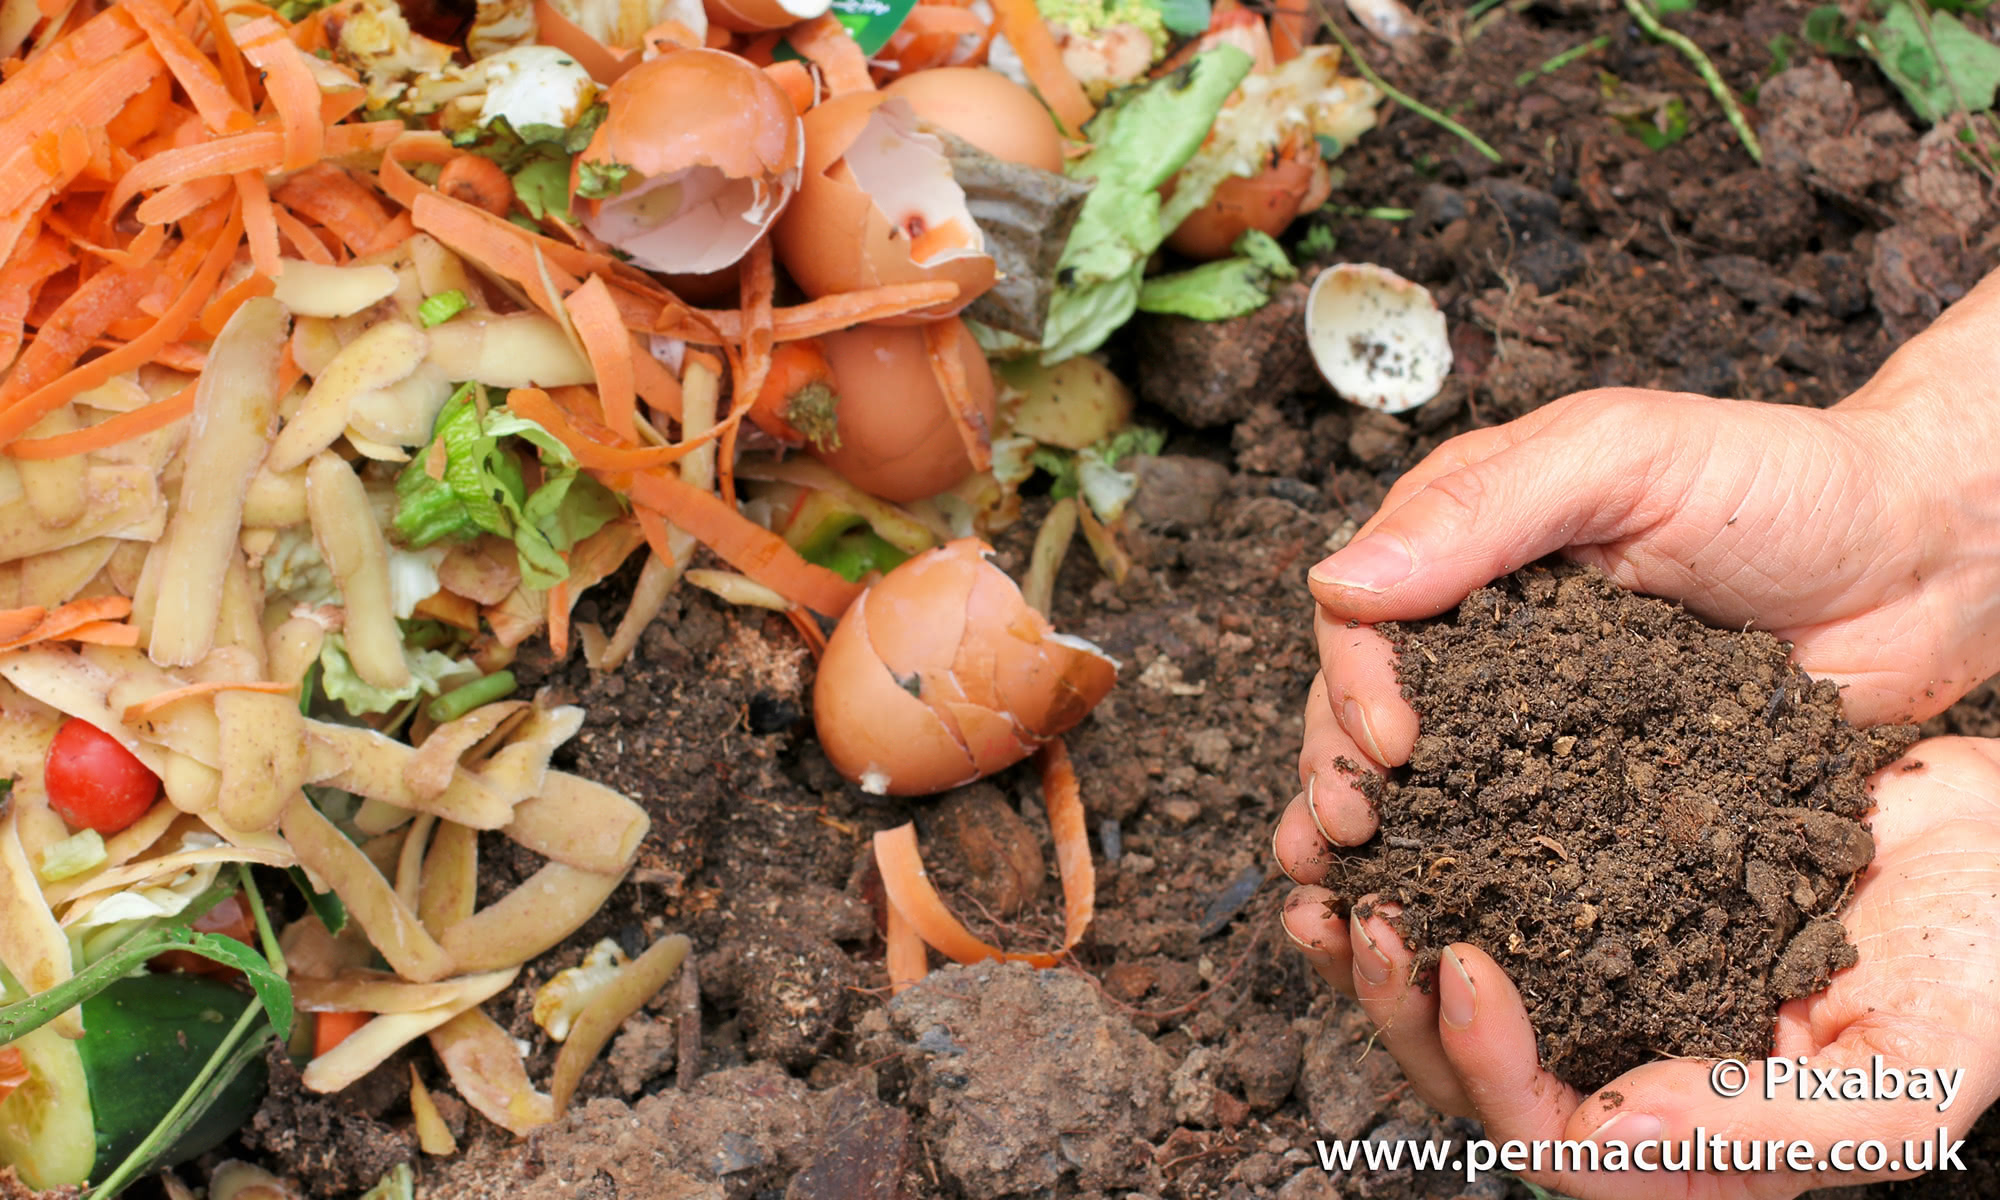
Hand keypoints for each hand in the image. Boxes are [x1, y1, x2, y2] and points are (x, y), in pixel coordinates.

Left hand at [1278, 737, 1999, 1197]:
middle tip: (1357, 914)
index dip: (1488, 1066)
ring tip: (1329, 872)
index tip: (1461, 966)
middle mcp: (1632, 1069)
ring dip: (1381, 941)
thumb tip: (1598, 1133)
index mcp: (1693, 1143)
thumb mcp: (1908, 1074)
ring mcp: (1609, 983)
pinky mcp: (1598, 895)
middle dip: (1398, 1005)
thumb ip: (1764, 1128)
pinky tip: (1388, 814)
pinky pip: (1488, 893)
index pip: (1551, 1139)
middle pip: (1473, 1075)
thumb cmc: (1982, 964)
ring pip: (1457, 992)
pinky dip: (1428, 862)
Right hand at [1280, 271, 1999, 854]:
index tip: (1389, 743)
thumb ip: (1483, 510)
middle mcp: (1485, 636)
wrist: (1924, 563)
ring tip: (1351, 898)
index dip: (1353, 681)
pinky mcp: (1598, 789)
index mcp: (1468, 544)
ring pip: (1427, 783)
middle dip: (1341, 772)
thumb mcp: (1623, 458)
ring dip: (1381, 839)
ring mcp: (1538, 717)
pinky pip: (1520, 836)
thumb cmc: (1782, 482)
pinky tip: (1439, 923)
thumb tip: (1336, 582)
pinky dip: (1471, 878)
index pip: (1363, 615)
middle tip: (1352, 834)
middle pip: (1369, 709)